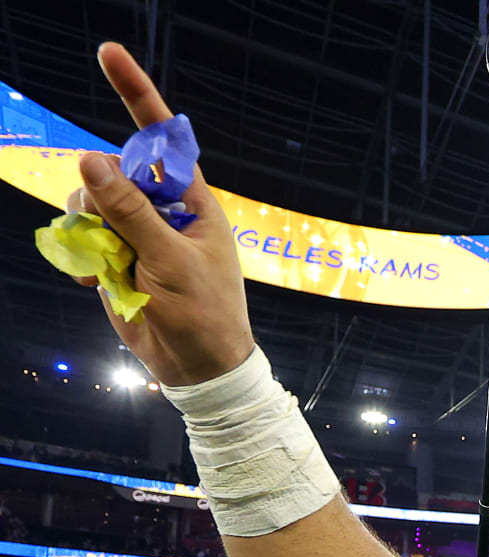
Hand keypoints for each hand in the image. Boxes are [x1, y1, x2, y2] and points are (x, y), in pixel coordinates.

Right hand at [62, 44, 253, 385]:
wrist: (198, 368)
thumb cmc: (204, 314)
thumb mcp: (170, 261)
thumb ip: (130, 212)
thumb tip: (92, 159)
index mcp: (191, 201)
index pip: (162, 138)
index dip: (136, 94)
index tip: (109, 52)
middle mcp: (162, 210)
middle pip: (110, 169)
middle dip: (98, 191)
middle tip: (115, 235)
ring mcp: (136, 232)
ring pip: (88, 201)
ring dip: (87, 227)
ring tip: (110, 266)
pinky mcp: (115, 256)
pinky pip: (80, 235)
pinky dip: (79, 253)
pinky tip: (93, 279)